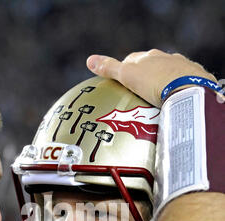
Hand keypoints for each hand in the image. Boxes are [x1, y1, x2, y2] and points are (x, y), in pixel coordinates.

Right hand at [86, 49, 216, 107]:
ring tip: (157, 99)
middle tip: (138, 92)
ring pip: (168, 74)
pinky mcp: (195, 81)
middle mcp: (166, 59)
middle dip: (144, 76)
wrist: (189, 90)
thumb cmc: (156, 82)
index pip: (132, 60)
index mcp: (148, 57)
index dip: (125, 69)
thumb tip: (89, 60)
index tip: (121, 80)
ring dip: (162, 83)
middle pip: (151, 66)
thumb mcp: (128, 76)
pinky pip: (183, 85)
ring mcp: (182, 69)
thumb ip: (110, 69)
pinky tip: (174, 101)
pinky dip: (177, 91)